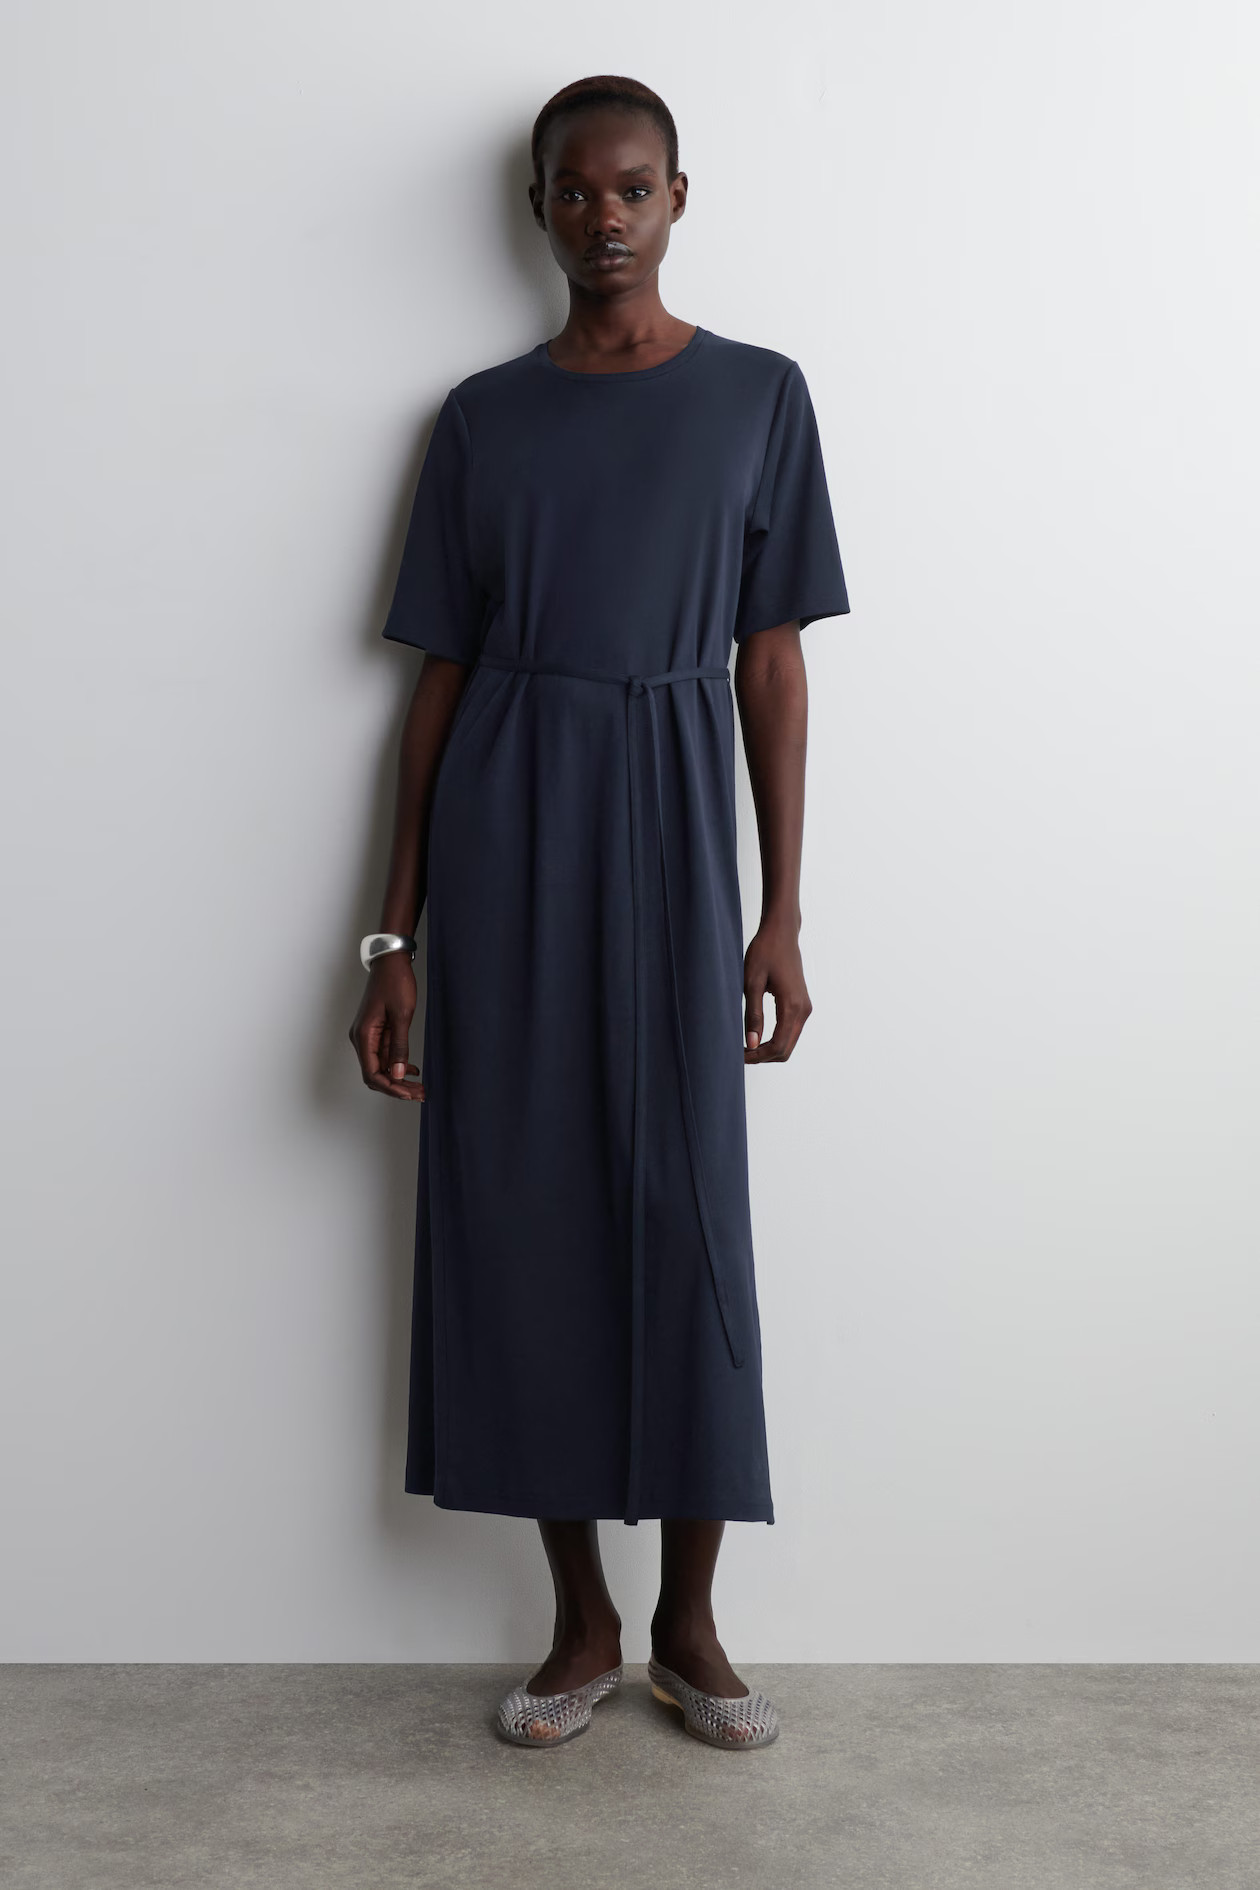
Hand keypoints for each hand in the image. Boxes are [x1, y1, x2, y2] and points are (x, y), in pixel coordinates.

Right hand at [348, 953, 425, 1100]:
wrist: (391, 961)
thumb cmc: (395, 983)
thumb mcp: (402, 1015)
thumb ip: (399, 1047)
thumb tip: (397, 1074)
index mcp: (364, 1036)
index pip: (372, 1074)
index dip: (390, 1087)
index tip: (409, 1094)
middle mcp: (362, 1038)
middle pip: (375, 1074)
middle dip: (396, 1087)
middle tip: (419, 1093)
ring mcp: (368, 1035)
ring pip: (381, 1066)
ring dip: (398, 1078)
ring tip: (419, 1086)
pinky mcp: (376, 1031)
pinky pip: (384, 1055)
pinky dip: (397, 1064)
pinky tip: (413, 1070)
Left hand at [743, 920, 811, 1062]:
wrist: (782, 932)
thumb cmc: (764, 952)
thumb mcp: (751, 983)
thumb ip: (753, 1015)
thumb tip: (750, 1044)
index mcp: (792, 1006)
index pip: (777, 1046)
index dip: (757, 1056)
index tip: (737, 1055)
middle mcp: (804, 1010)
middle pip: (785, 1050)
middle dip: (762, 1056)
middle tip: (739, 1052)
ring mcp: (805, 1008)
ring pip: (789, 1042)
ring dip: (768, 1049)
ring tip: (745, 1044)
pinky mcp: (802, 1004)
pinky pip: (790, 1031)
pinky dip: (775, 1039)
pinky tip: (756, 1034)